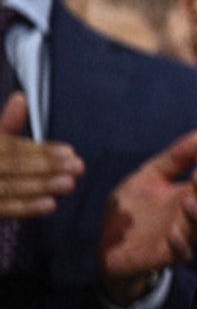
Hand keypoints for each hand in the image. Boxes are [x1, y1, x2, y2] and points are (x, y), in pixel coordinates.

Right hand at [0, 91, 81, 219]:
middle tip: (78, 167)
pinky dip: (25, 207)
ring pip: (8, 187)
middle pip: (10, 165)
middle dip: (45, 165)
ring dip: (40, 185)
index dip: (39, 150)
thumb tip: (21, 98)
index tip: (70, 151)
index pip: (9, 147)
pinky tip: (50, 205)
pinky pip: (2, 209)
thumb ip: (6, 126)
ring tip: (70, 184)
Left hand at [98, 129, 196, 304]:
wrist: (109, 246)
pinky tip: (172, 233)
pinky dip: (180, 246)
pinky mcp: (166, 256)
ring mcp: (181, 237)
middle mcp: (190, 216)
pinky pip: (181, 254)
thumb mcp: (148, 177)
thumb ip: (173, 158)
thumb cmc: (132, 209)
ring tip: (188, 201)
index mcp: (189, 194)